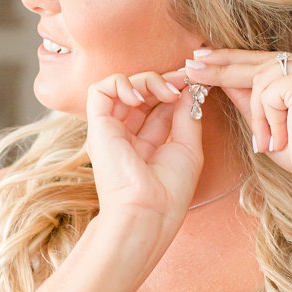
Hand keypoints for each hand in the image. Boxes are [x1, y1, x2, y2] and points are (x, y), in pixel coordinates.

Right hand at [86, 68, 203, 243]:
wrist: (148, 211)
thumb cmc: (169, 190)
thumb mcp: (188, 147)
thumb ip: (186, 116)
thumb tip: (189, 90)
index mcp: (146, 143)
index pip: (157, 104)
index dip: (174, 88)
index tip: (193, 83)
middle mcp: (126, 135)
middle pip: (140, 92)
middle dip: (163, 80)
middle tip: (184, 81)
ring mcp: (110, 130)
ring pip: (120, 86)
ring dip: (145, 80)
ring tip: (165, 92)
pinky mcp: (97, 127)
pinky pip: (99, 90)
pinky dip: (119, 83)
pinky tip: (139, 96)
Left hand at [186, 48, 291, 183]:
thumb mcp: (268, 120)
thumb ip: (248, 97)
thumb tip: (220, 78)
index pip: (264, 59)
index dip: (231, 58)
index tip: (201, 56)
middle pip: (258, 62)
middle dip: (221, 68)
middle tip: (190, 66)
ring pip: (259, 81)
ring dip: (258, 116)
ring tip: (269, 140)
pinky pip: (268, 96)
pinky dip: (268, 120)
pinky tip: (282, 137)